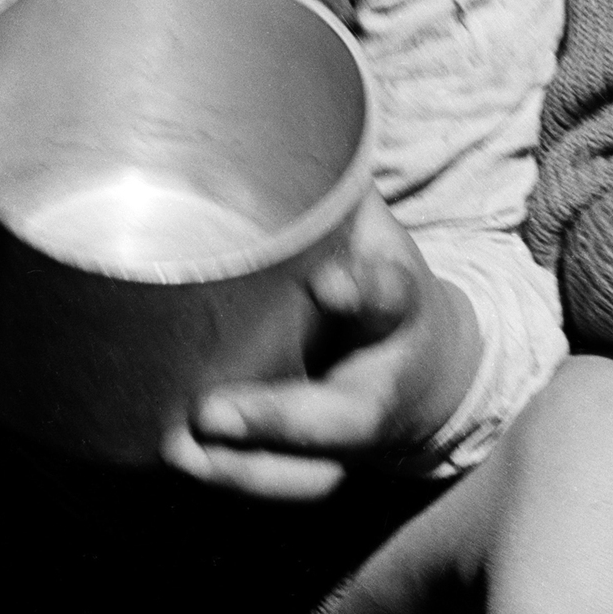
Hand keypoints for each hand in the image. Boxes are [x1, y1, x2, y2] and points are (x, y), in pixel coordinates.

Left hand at [163, 190, 480, 500]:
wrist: (433, 368)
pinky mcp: (323, 468)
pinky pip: (284, 488)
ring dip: (245, 472)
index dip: (362, 290)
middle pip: (347, 417)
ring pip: (312, 476)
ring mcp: (353, 438)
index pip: (391, 297)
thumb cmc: (384, 284)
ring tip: (180, 449)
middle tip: (213, 411)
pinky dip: (232, 480)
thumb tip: (272, 125)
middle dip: (282, 419)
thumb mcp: (377, 232)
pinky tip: (179, 457)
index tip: (327, 283)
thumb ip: (332, 195)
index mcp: (403, 308)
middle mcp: (383, 382)